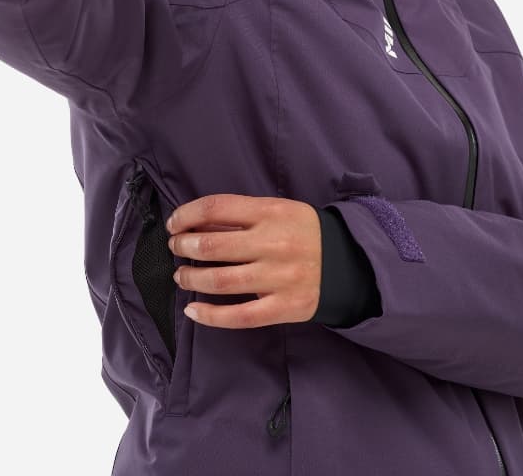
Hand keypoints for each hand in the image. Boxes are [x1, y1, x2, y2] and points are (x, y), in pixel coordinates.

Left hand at [166, 194, 321, 328]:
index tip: (174, 224)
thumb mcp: (278, 211)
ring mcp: (279, 278)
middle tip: (176, 248)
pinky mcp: (284, 307)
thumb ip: (240, 216)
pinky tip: (193, 310)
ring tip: (181, 276)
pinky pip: (238, 316)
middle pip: (211, 245)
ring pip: (219, 281)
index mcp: (271, 213)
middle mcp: (273, 244)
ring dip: (190, 278)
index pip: (216, 207)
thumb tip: (195, 224)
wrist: (348, 263)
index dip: (186, 215)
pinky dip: (209, 315)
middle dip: (183, 247)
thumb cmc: (303, 234)